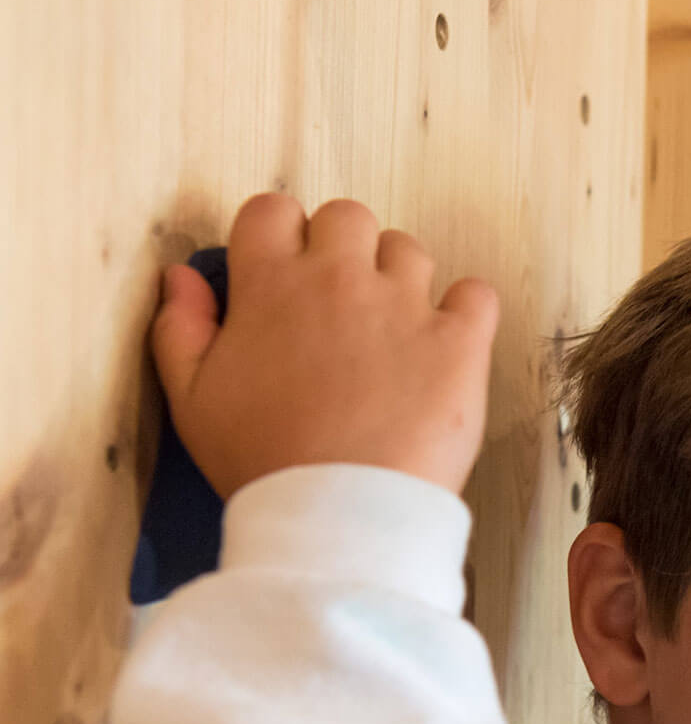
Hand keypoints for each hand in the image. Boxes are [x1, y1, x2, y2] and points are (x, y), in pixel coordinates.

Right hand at [150, 193, 499, 499]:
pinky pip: (476, 294)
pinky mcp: (459, 343)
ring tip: (393, 333)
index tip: (286, 275)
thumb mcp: (192, 401)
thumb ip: (180, 329)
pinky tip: (449, 340)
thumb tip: (181, 277)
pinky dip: (467, 309)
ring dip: (401, 278)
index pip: (273, 211)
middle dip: (343, 250)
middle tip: (342, 306)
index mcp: (272, 285)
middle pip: (347, 218)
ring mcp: (405, 307)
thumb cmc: (263, 462)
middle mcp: (340, 280)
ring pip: (409, 251)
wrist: (338, 513)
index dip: (280, 237)